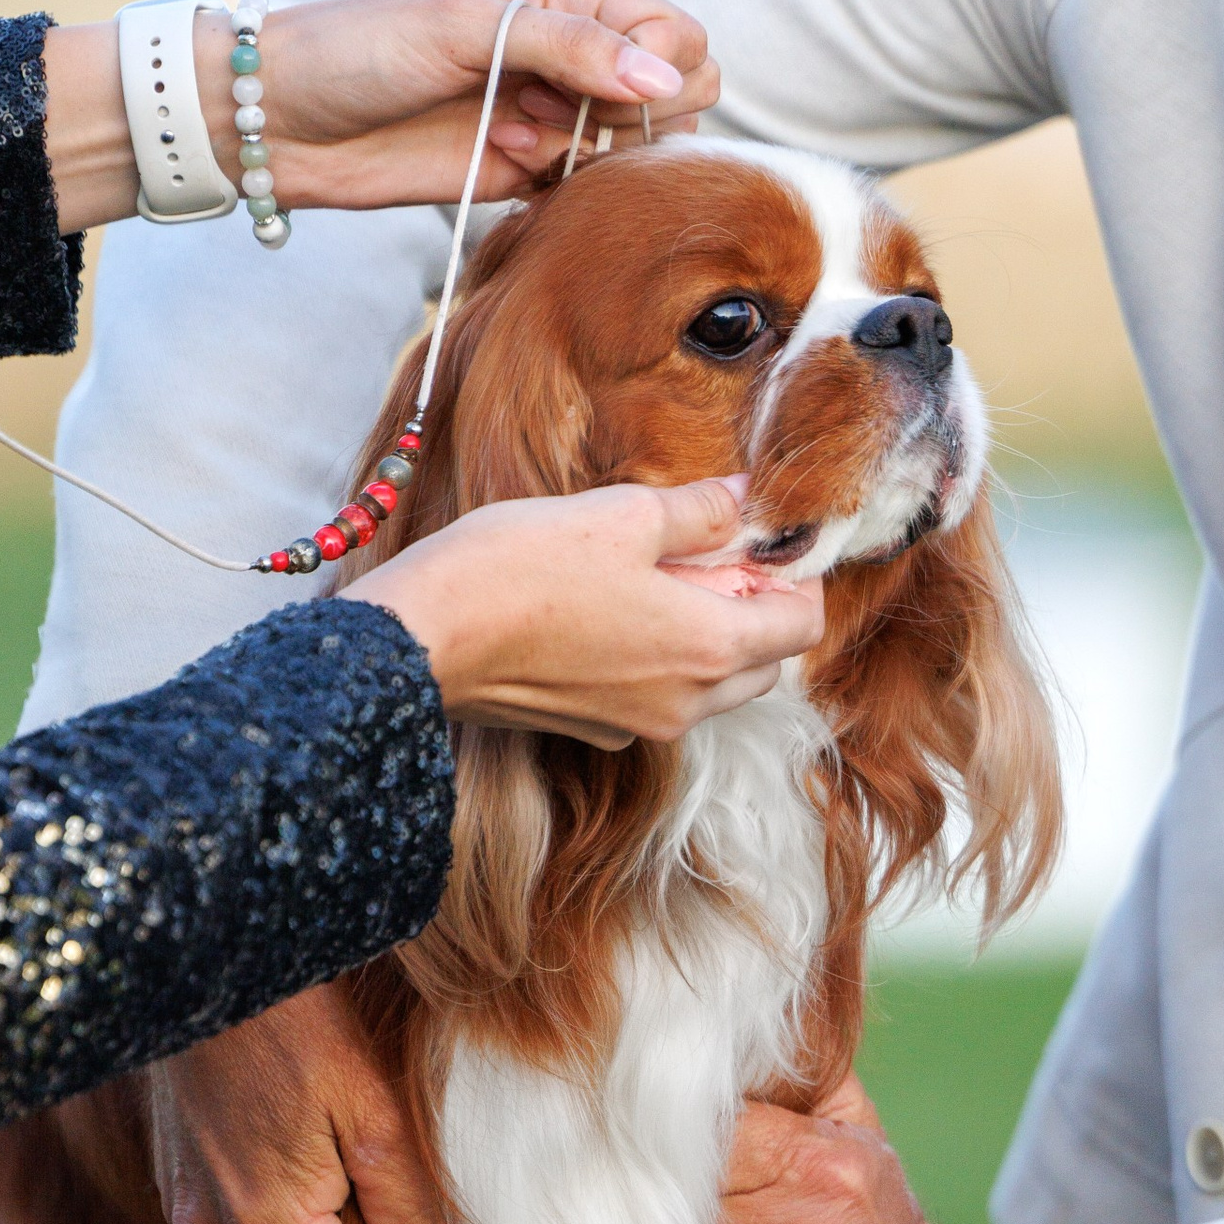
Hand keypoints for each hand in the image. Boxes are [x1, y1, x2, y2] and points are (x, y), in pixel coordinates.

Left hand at [41, 0, 714, 232]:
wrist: (274, 120)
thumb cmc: (360, 49)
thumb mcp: (464, 25)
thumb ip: (569, 47)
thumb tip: (667, 84)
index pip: (676, 32)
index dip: (663, 67)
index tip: (606, 89)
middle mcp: (566, 53)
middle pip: (675, 91)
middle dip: (640, 116)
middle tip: (560, 120)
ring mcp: (547, 116)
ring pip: (638, 147)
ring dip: (602, 156)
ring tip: (522, 142)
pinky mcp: (520, 173)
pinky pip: (589, 190)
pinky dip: (575, 193)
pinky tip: (513, 175)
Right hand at [358, 474, 823, 746]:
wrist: (424, 638)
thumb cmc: (522, 571)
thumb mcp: (623, 516)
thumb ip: (698, 510)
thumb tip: (742, 496)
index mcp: (710, 650)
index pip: (800, 627)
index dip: (798, 578)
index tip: (772, 542)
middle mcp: (684, 703)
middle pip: (761, 664)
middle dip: (756, 611)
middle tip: (720, 554)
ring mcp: (634, 723)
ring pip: (707, 686)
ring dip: (706, 637)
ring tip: (663, 576)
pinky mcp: (588, 726)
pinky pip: (652, 696)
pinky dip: (656, 659)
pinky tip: (613, 609)